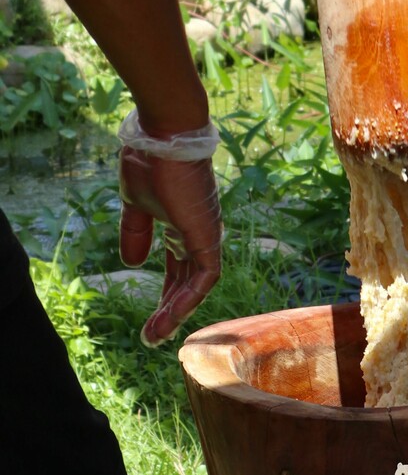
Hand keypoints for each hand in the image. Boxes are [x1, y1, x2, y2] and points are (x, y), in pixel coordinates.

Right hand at [119, 147, 221, 346]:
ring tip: (154, 337)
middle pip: (186, 281)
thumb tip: (132, 263)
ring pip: (196, 285)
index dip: (165, 293)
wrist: (164, 137)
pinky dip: (187, 298)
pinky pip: (204, 276)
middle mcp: (197, 233)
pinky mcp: (207, 236)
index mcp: (181, 225)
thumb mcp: (135, 204)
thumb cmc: (150, 161)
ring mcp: (205, 235)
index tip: (150, 318)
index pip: (176, 268)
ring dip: (175, 312)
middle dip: (169, 310)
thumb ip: (135, 234)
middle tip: (151, 337)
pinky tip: (168, 316)